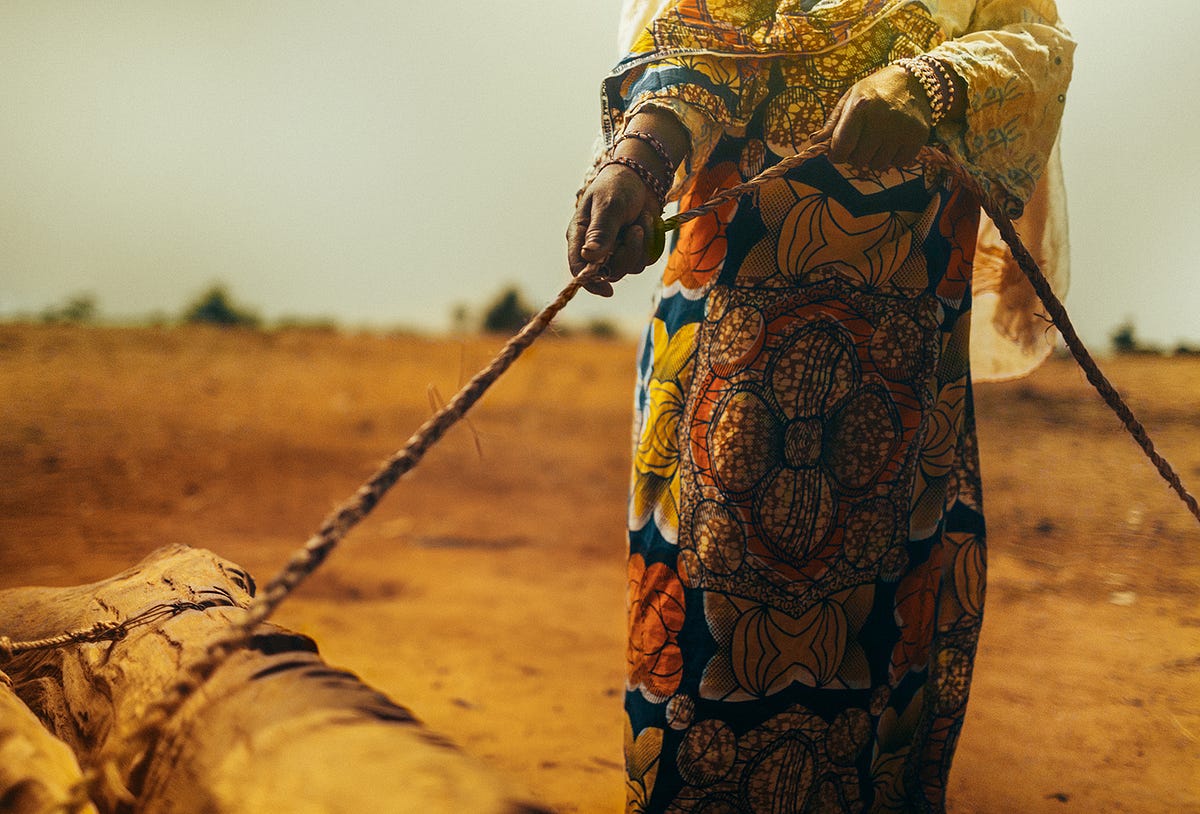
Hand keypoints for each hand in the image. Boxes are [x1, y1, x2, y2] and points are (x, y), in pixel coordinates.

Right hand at [566, 165, 660, 296]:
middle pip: (609, 272)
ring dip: (641, 245)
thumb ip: (600, 232)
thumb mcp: (608, 206)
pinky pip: (645, 260)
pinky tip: (646, 222)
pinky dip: (650, 243)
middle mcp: (596, 248)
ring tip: (640, 220)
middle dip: (627, 254)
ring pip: (630, 268)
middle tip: (636, 230)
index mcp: (580, 237)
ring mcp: (616, 250)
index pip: (579, 268)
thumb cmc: (617, 186)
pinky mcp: (634, 250)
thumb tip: (589, 256)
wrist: (642, 177)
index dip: (591, 282)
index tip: (607, 289)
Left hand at [811, 64, 934, 171]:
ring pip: (878, 165)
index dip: (836, 155)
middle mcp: (882, 118)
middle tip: (862, 141)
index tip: (838, 153)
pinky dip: (894, 158)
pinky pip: (899, 163)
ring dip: (875, 158)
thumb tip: (814, 142)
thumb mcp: (850, 98)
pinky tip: (894, 142)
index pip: (841, 148)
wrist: (915, 79)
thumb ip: (832, 122)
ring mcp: (902, 128)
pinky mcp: (919, 136)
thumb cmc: (875, 90)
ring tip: (879, 140)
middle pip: (859, 160)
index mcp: (860, 106)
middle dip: (856, 155)